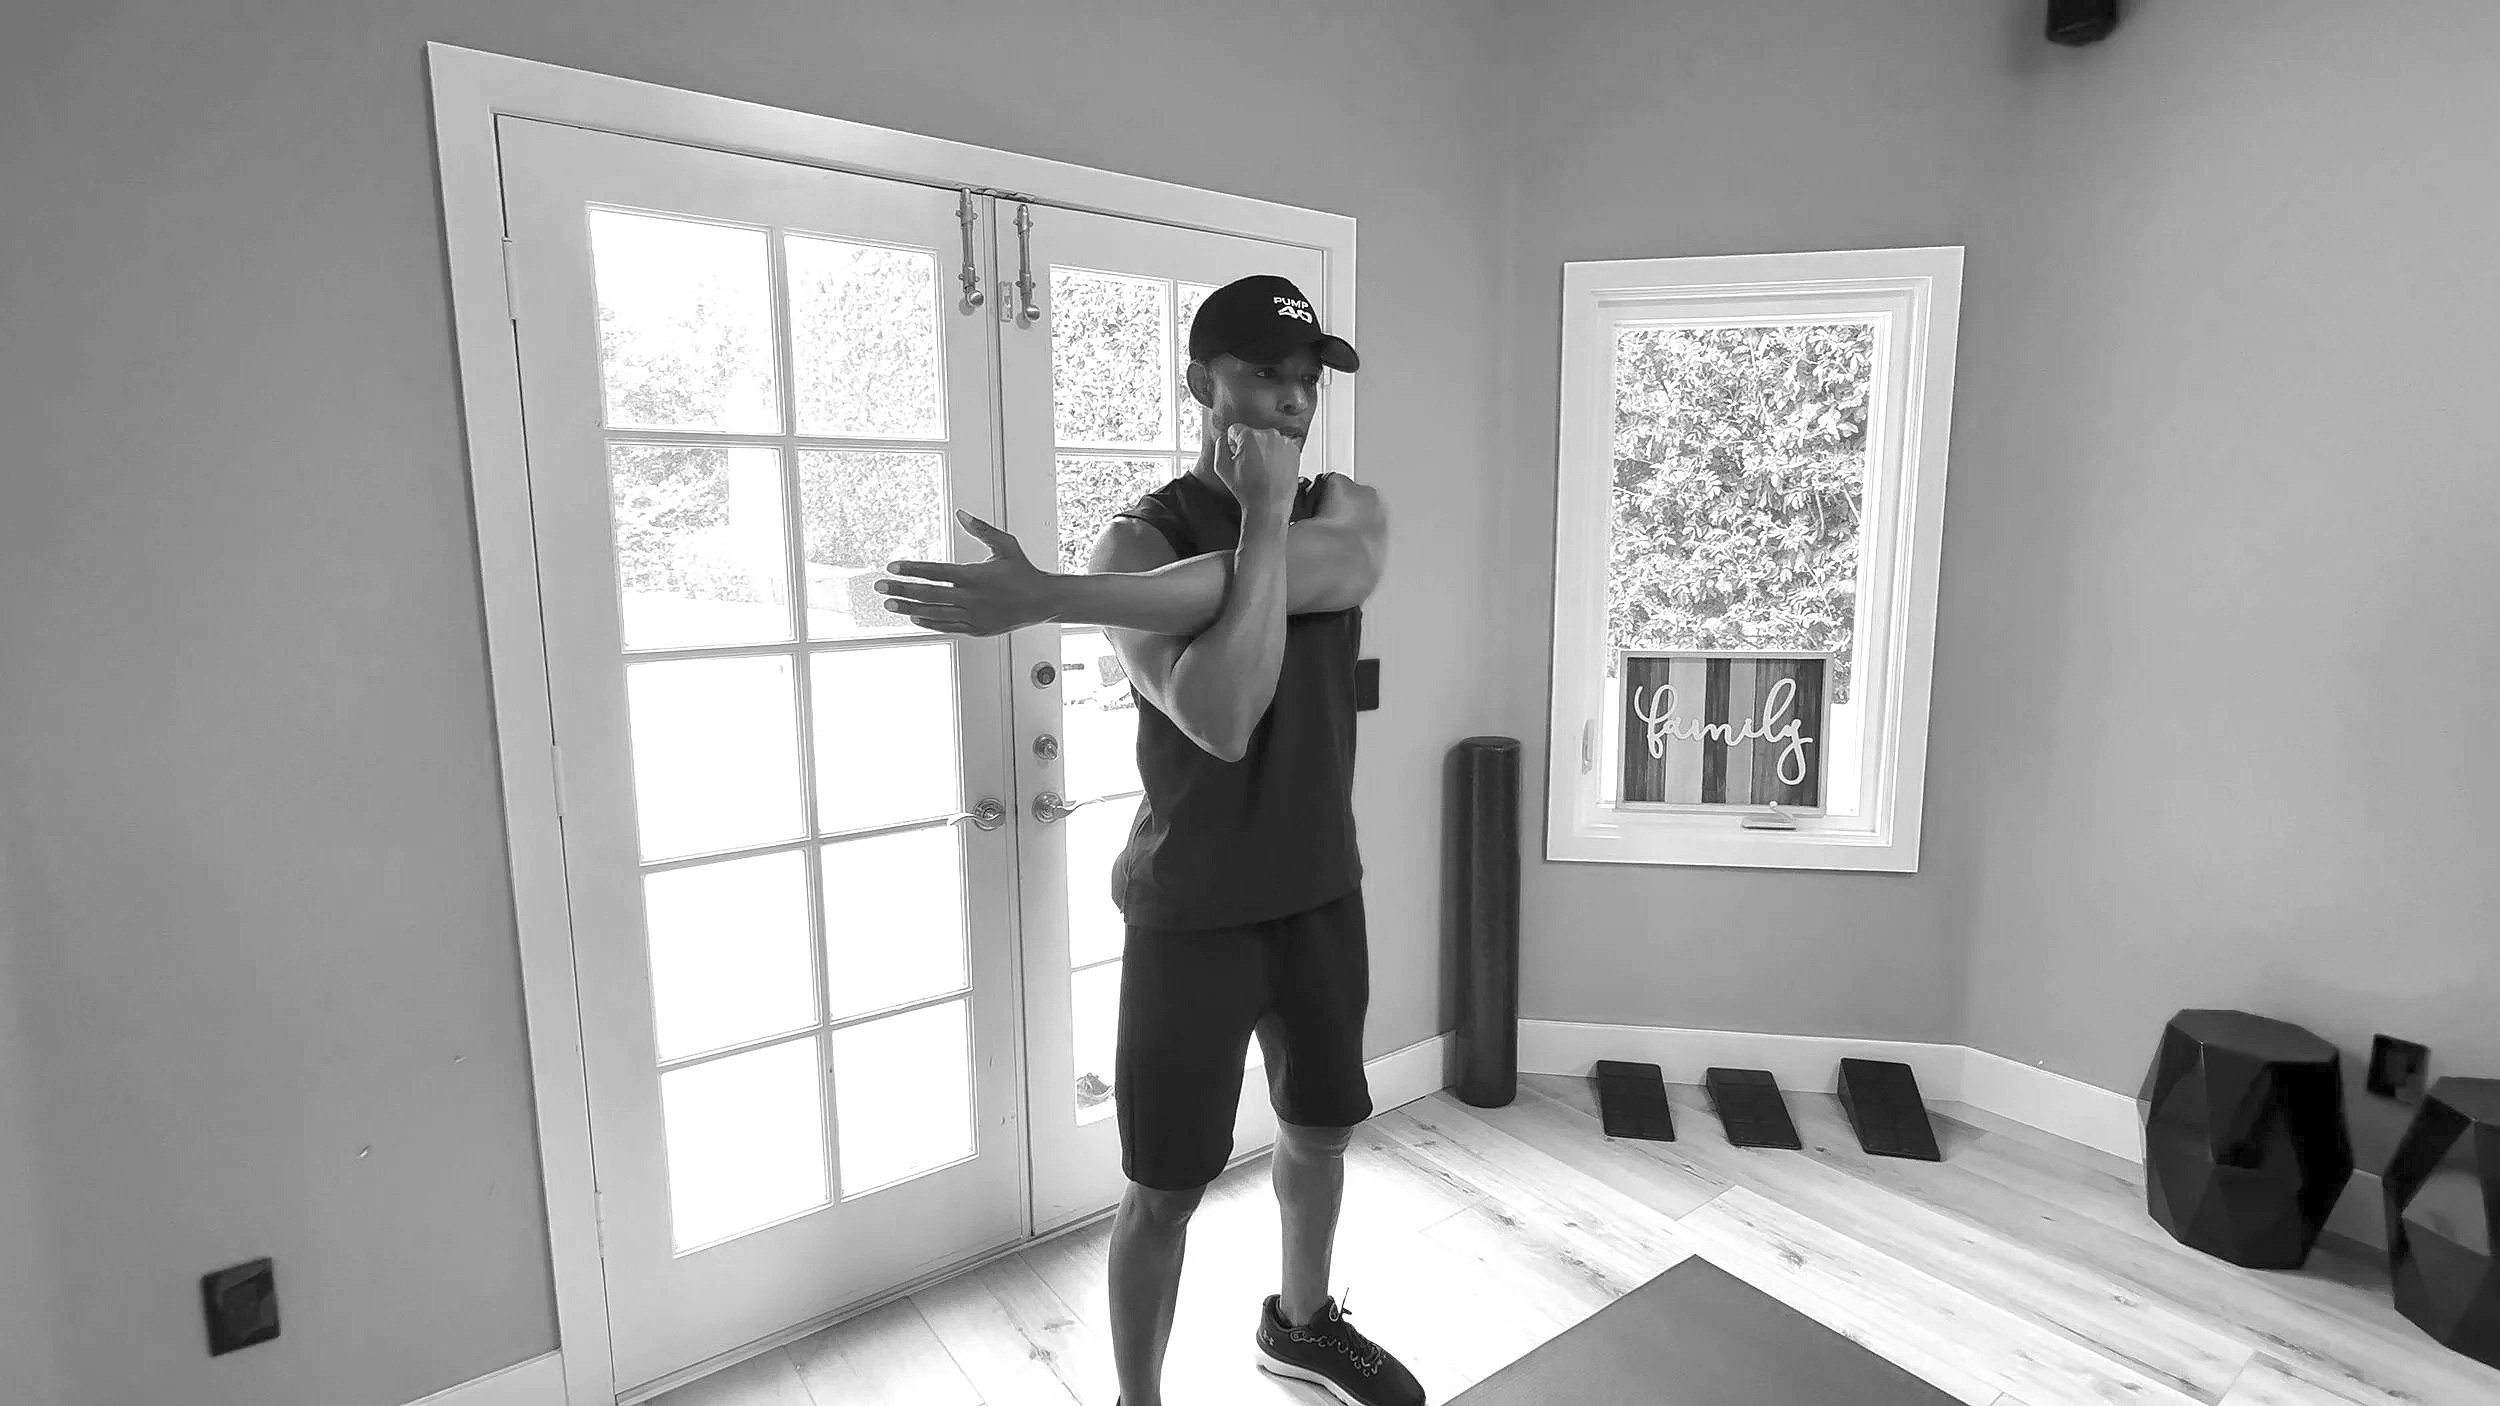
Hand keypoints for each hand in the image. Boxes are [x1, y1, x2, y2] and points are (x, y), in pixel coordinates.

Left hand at [874, 511, 1055, 635]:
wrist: (1043, 601)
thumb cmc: (1023, 571)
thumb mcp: (1006, 545)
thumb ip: (981, 529)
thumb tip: (960, 514)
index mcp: (975, 576)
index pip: (936, 572)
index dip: (912, 569)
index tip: (892, 566)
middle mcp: (972, 598)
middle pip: (928, 595)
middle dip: (901, 590)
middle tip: (879, 587)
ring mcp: (974, 616)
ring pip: (934, 613)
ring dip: (909, 608)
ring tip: (889, 605)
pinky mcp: (977, 629)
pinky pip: (947, 627)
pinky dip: (929, 622)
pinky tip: (914, 617)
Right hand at [1214, 422, 1300, 519]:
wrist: (1269, 505)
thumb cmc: (1248, 490)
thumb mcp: (1221, 468)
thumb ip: (1220, 445)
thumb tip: (1226, 438)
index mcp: (1250, 436)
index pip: (1235, 430)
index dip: (1233, 444)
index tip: (1237, 455)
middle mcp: (1269, 435)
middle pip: (1253, 435)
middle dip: (1250, 447)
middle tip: (1250, 466)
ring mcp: (1284, 442)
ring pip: (1268, 441)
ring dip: (1264, 450)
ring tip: (1263, 470)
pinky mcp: (1294, 451)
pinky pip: (1281, 447)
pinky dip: (1277, 456)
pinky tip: (1273, 470)